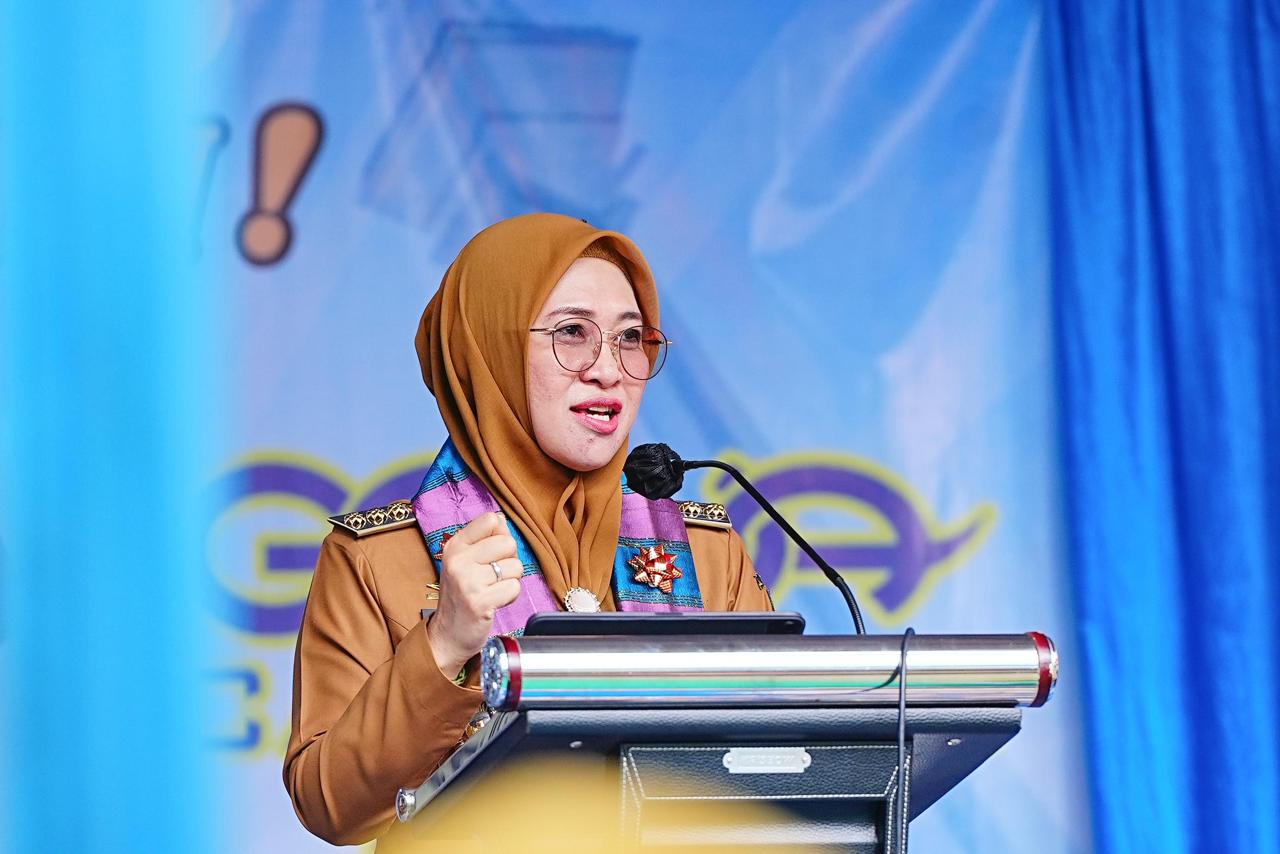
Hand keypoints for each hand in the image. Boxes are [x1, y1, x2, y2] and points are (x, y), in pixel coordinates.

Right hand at [425, 512, 521, 676]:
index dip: (501, 536)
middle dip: (509, 561)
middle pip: (508, 543)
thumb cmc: (461, 596)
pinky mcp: (480, 601)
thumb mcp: (464, 562)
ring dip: (510, 581)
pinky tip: (495, 601)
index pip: (491, 520)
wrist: (447, 635)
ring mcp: (468, 581)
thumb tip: (502, 520)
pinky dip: (510, 597)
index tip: (492, 553)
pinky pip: (514, 588)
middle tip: (494, 576)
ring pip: (515, 567)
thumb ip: (483, 541)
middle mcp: (458, 560)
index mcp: (455, 546)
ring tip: (492, 590)